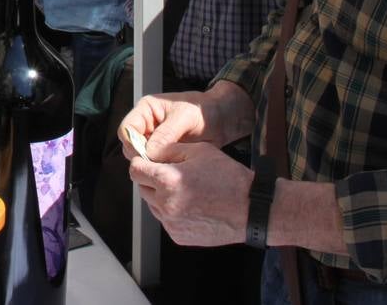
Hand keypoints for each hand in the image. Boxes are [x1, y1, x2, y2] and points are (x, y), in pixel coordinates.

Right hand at [120, 91, 212, 160]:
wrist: (222, 119)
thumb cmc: (204, 110)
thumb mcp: (185, 117)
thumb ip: (166, 133)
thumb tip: (150, 152)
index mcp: (146, 110)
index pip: (127, 129)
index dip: (132, 143)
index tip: (144, 155)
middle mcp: (146, 125)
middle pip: (130, 146)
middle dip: (141, 156)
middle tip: (158, 164)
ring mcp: (154, 140)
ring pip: (141, 157)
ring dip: (152, 164)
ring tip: (168, 165)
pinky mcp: (164, 153)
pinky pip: (155, 164)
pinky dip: (161, 168)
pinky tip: (172, 168)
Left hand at [129, 141, 249, 247]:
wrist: (251, 209)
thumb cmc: (229, 178)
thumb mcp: (199, 151)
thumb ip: (169, 150)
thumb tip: (150, 152)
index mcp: (167, 182)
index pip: (135, 171)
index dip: (141, 163)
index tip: (148, 161)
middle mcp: (166, 205)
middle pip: (142, 188)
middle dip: (151, 179)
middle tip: (171, 174)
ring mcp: (172, 223)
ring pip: (152, 205)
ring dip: (160, 196)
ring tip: (184, 189)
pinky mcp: (179, 236)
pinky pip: (165, 220)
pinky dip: (171, 212)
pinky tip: (190, 204)